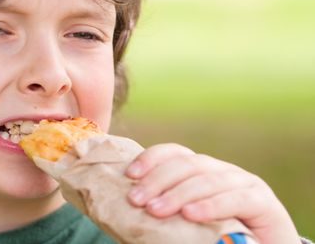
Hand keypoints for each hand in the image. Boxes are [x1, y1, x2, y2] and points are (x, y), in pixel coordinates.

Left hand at [125, 143, 300, 243]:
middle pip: (187, 164)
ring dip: (178, 194)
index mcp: (202, 171)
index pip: (174, 153)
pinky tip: (191, 214)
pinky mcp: (262, 202)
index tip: (129, 175)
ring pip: (207, 179)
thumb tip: (126, 215)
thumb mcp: (187, 223)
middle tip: (135, 199)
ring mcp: (243, 182)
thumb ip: (165, 214)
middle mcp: (221, 170)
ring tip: (155, 209)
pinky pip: (235, 199)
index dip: (151, 159)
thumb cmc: (218, 237)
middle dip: (157, 180)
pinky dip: (211, 205)